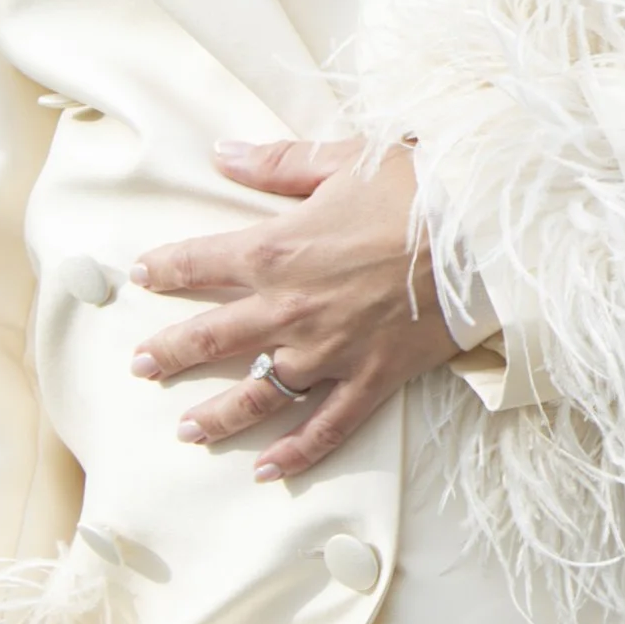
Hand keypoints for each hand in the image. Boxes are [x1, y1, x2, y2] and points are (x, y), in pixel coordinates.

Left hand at [129, 139, 463, 481]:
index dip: (164, 268)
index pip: (199, 261)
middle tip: (142, 365)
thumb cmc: (418, 187)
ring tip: (187, 429)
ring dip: (218, 415)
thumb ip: (277, 163)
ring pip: (259, 394)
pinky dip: (296, 453)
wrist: (484, 232)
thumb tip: (221, 153)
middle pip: (213, 338)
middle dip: (170, 352)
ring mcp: (330, 351)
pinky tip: (267, 471)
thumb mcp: (344, 159)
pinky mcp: (373, 379)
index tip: (141, 275)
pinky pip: (327, 427)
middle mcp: (291, 309)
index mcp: (276, 251)